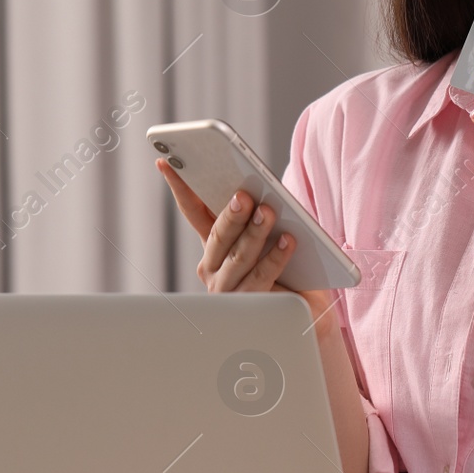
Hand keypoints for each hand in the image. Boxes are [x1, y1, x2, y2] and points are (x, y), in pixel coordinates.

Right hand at [156, 159, 339, 336]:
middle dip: (231, 215)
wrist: (305, 311)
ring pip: (238, 257)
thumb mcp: (268, 237)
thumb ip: (258, 217)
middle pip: (218, 236)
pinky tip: (288, 240)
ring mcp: (227, 289)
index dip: (180, 187)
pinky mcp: (248, 307)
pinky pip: (261, 278)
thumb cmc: (288, 267)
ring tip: (268, 212)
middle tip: (244, 195)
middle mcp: (212, 267)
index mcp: (213, 244)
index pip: (192, 210)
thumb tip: (260, 192)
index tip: (168, 161)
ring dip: (254, 233)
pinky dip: (275, 258)